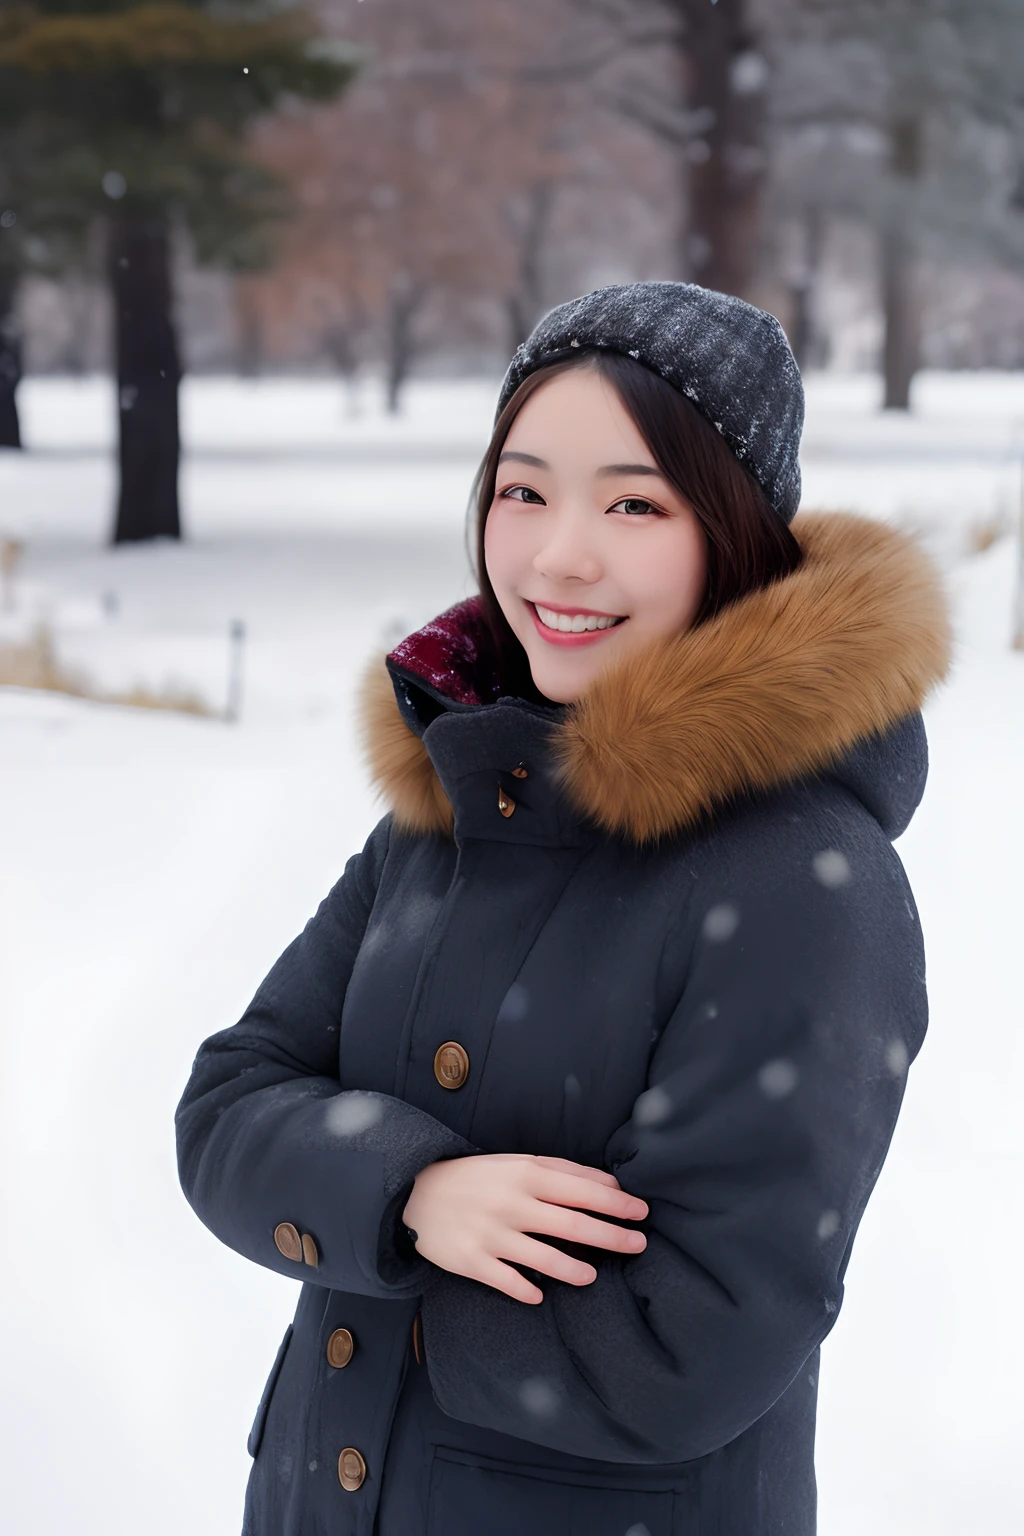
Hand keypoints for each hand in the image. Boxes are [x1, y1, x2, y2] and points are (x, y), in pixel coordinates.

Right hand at [402, 1152, 647, 1303]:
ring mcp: (492, 1235)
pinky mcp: (473, 1261)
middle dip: (612, 1236)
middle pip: (573, 1225)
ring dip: (576, 1270)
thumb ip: (562, 1172)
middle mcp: (512, 1204)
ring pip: (546, 1259)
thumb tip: (610, 1185)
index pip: (582, 1190)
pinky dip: (528, 1291)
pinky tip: (541, 1295)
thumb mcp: (518, 1164)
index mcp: (525, 1174)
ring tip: (592, 1276)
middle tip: (639, 1244)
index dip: (616, 1203)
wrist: (416, 1193)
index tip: (642, 1212)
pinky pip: (509, 1283)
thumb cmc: (478, 1177)